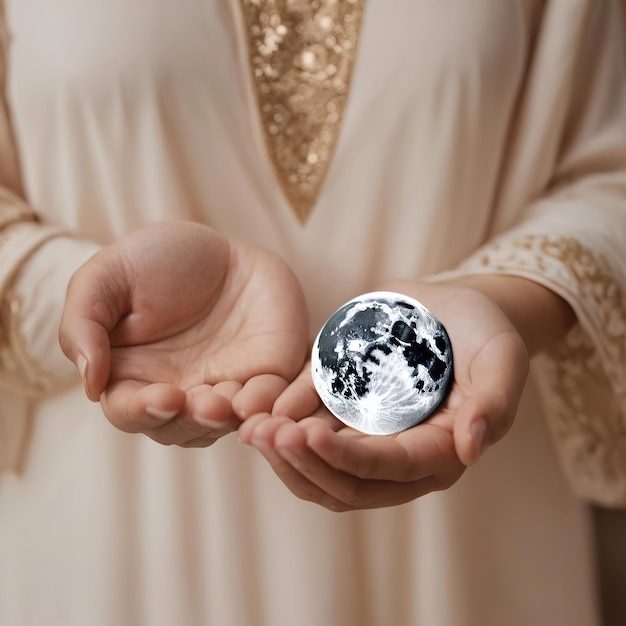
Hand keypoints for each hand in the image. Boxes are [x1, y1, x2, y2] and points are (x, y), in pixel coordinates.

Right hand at [59, 221, 308, 446]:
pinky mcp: (266, 375)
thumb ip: (85, 325)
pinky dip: (270, 408)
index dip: (144, 410)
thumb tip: (88, 383)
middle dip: (194, 420)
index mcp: (135, 375)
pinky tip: (270, 404)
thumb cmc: (157, 260)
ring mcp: (224, 386)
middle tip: (208, 404)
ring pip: (226, 423)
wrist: (221, 246)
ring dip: (231, 420)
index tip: (164, 396)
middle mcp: (180, 390)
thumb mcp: (107, 277)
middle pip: (181, 428)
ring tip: (235, 404)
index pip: (131, 411)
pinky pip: (270, 402)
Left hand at [238, 281, 529, 509]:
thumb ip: (494, 403)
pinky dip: (282, 418)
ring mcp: (366, 431)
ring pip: (318, 462)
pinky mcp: (345, 405)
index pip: (387, 470)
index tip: (307, 437)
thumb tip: (472, 450)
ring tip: (249, 426)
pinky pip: (307, 422)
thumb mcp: (503, 359)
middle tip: (265, 435)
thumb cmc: (486, 334)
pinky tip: (256, 406)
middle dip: (302, 462)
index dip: (347, 460)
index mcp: (436, 452)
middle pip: (343, 480)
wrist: (458, 308)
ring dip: (282, 450)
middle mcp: (396, 452)